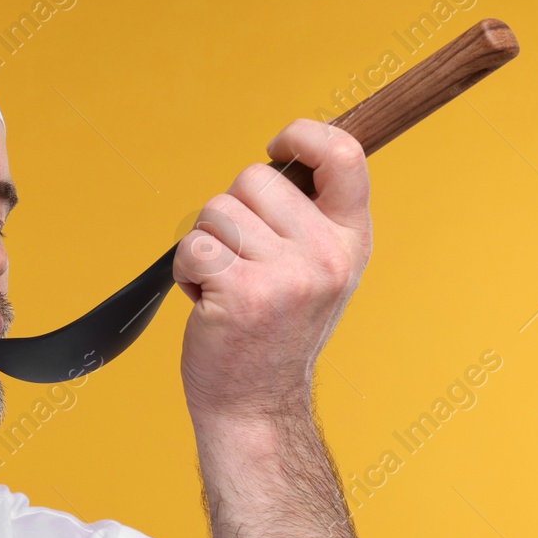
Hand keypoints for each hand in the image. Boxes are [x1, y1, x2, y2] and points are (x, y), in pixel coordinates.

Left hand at [174, 119, 371, 421]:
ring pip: (216, 212)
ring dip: (206, 246)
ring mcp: (286, 275)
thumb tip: (280, 156)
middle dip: (231, 212)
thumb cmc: (274, 333)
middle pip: (254, 178)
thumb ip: (307, 216)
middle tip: (241, 261)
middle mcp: (326, 255)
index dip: (305, 134)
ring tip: (225, 286)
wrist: (256, 404)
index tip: (277, 145)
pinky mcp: (241, 293)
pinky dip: (186, 272)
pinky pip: (192, 247)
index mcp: (350, 240)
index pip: (344, 155)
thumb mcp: (316, 270)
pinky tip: (206, 301)